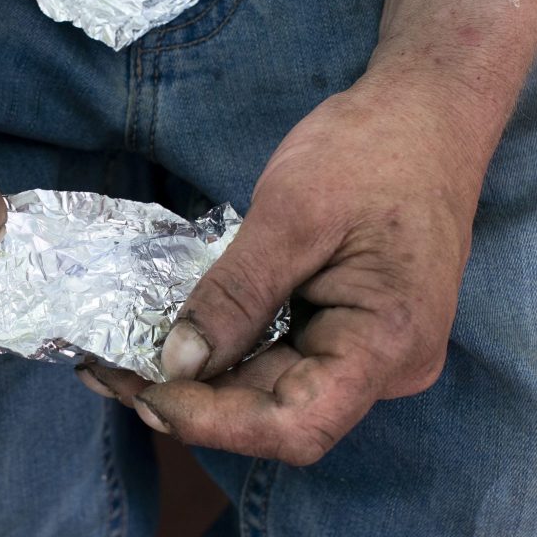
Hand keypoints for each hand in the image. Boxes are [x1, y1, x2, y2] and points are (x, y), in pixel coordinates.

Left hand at [76, 73, 486, 464]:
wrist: (428, 110)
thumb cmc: (372, 149)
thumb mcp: (292, 213)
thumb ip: (237, 294)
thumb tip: (178, 365)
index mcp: (388, 343)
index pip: (296, 425)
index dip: (215, 423)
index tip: (146, 390)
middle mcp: (388, 366)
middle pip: (280, 414)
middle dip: (193, 401)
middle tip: (107, 370)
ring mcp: (374, 352)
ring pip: (277, 390)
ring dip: (203, 381)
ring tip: (124, 359)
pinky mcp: (353, 329)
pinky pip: (286, 357)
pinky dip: (230, 351)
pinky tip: (174, 337)